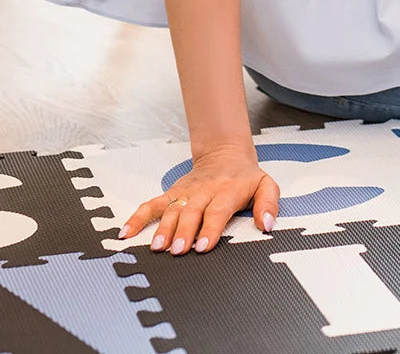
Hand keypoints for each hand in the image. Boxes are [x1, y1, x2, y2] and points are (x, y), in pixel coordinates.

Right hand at [119, 143, 279, 254]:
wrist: (226, 154)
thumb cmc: (245, 177)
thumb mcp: (266, 185)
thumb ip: (269, 204)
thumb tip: (268, 224)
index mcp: (228, 191)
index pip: (218, 210)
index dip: (210, 228)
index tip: (203, 246)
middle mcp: (204, 191)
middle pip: (192, 212)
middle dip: (184, 231)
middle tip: (178, 250)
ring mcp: (185, 192)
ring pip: (171, 210)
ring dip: (163, 229)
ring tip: (157, 247)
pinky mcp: (172, 194)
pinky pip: (152, 205)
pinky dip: (137, 218)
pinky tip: (126, 233)